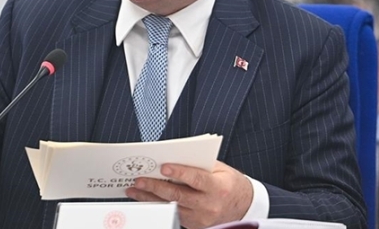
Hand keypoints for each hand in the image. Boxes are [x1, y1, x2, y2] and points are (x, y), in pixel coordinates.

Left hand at [126, 160, 252, 228]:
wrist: (243, 206)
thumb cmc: (229, 183)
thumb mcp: (220, 169)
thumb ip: (199, 164)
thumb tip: (174, 157)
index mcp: (218, 188)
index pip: (197, 179)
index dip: (180, 173)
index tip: (163, 167)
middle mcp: (209, 205)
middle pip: (178, 196)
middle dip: (156, 187)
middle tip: (140, 179)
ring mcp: (201, 218)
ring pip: (171, 207)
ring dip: (150, 198)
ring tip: (135, 189)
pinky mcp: (194, 226)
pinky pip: (173, 214)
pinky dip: (158, 205)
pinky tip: (146, 198)